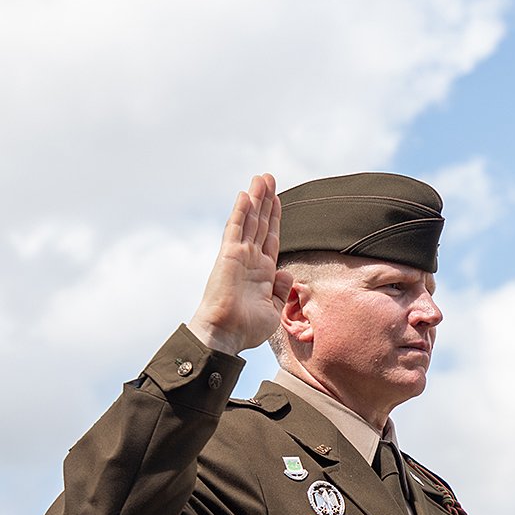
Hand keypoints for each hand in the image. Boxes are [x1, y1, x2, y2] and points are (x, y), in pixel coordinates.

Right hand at [186, 174, 294, 355]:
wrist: (226, 335)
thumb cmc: (246, 329)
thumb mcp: (273, 309)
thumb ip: (281, 290)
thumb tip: (287, 273)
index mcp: (262, 272)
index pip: (270, 238)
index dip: (274, 218)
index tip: (277, 200)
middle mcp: (250, 260)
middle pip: (260, 223)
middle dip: (266, 201)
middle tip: (269, 178)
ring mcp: (239, 256)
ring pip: (249, 220)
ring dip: (256, 199)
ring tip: (262, 178)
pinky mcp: (228, 255)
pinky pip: (236, 228)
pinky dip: (241, 211)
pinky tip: (246, 194)